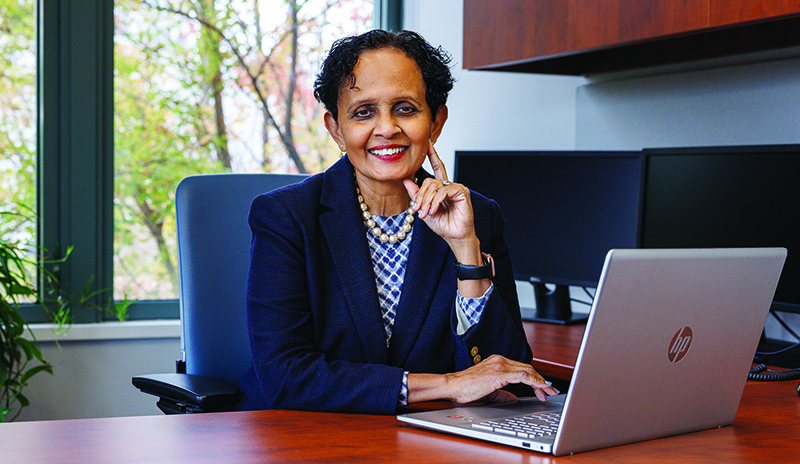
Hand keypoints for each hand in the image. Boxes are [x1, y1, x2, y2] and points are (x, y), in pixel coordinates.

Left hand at [402, 141, 475, 247]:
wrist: (454, 236)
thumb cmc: (442, 224)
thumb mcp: (423, 208)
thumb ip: (416, 193)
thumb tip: (405, 179)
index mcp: (442, 187)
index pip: (437, 167)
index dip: (432, 154)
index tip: (427, 142)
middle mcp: (450, 185)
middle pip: (430, 180)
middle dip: (421, 195)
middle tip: (418, 209)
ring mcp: (457, 187)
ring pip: (435, 186)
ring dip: (427, 200)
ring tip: (425, 213)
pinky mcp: (462, 192)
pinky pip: (443, 191)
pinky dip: (436, 201)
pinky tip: (434, 210)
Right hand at [443, 355, 557, 403]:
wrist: (453, 385)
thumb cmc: (465, 388)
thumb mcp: (488, 391)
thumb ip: (502, 394)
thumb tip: (512, 398)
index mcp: (498, 363)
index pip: (522, 369)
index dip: (535, 378)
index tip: (543, 388)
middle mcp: (501, 361)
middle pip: (528, 368)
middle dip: (541, 381)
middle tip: (550, 392)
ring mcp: (500, 365)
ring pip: (528, 370)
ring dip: (541, 381)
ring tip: (549, 391)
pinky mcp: (499, 373)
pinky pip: (523, 376)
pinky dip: (535, 381)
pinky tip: (541, 387)